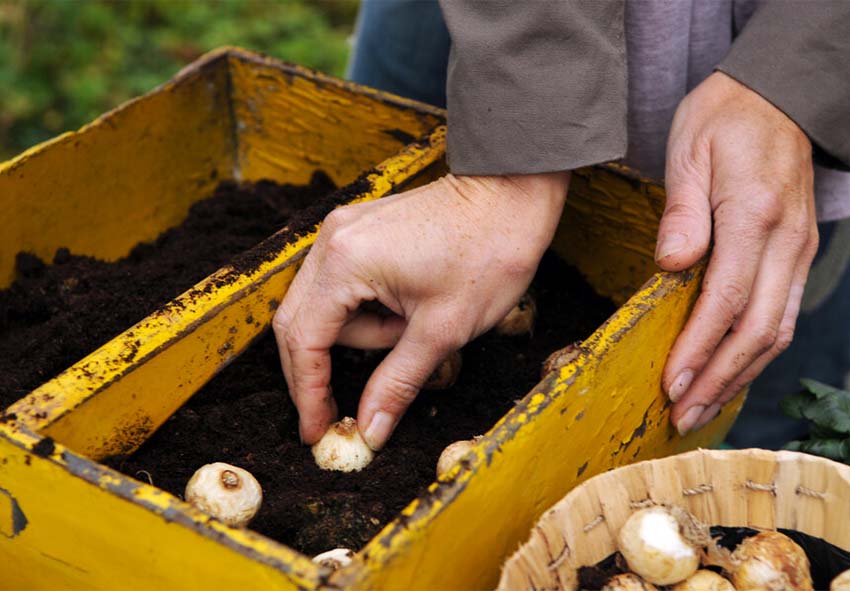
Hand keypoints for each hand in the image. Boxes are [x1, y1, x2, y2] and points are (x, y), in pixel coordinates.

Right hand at [273, 172, 568, 449]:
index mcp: (345, 263)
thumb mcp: (442, 330)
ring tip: (411, 328)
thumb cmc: (487, 253)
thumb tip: (369, 430)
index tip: (314, 430)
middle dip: (319, 369)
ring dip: (356, 334)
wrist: (510, 194)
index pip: (305, 340)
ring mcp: (341, 230)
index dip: (307, 392)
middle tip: (336, 412)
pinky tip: (402, 311)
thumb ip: (396, 383)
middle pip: (299, 322)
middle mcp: (330, 241)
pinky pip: (339, 284)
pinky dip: (361, 311)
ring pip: (322, 305)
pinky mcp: (356, 230)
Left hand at [657, 72, 818, 434]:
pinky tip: (728, 372)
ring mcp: (798, 250)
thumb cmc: (724, 119)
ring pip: (776, 331)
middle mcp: (786, 241)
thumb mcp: (690, 152)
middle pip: (757, 329)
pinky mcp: (797, 253)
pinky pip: (781, 315)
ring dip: (737, 375)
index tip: (670, 383)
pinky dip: (754, 352)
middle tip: (680, 414)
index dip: (698, 349)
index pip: (727, 299)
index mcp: (755, 215)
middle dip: (718, 379)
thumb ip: (681, 213)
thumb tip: (671, 265)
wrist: (775, 95)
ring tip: (699, 407)